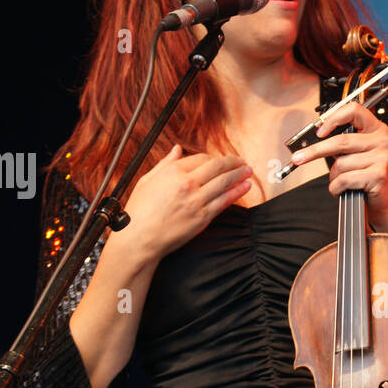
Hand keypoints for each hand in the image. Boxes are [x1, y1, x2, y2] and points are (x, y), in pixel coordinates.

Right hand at [119, 145, 252, 261]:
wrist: (140, 238)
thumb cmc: (139, 210)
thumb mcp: (147, 180)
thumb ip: (165, 163)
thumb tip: (177, 149)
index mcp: (173, 172)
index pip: (201, 158)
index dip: (214, 158)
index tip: (221, 160)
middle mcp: (187, 183)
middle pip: (217, 167)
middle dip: (233, 163)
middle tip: (242, 162)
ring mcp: (196, 200)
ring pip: (224, 183)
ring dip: (239, 175)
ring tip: (248, 172)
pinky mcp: (203, 217)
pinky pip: (224, 201)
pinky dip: (237, 192)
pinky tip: (245, 187)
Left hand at [288, 101, 387, 223]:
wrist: (385, 204)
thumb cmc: (368, 179)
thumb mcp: (356, 155)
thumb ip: (342, 144)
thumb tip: (312, 143)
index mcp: (377, 130)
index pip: (354, 111)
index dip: (333, 119)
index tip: (318, 132)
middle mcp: (383, 141)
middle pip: (341, 141)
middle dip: (315, 151)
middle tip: (298, 158)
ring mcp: (382, 158)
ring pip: (341, 164)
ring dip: (334, 177)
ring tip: (341, 183)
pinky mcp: (378, 175)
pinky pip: (345, 179)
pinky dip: (337, 188)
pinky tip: (344, 190)